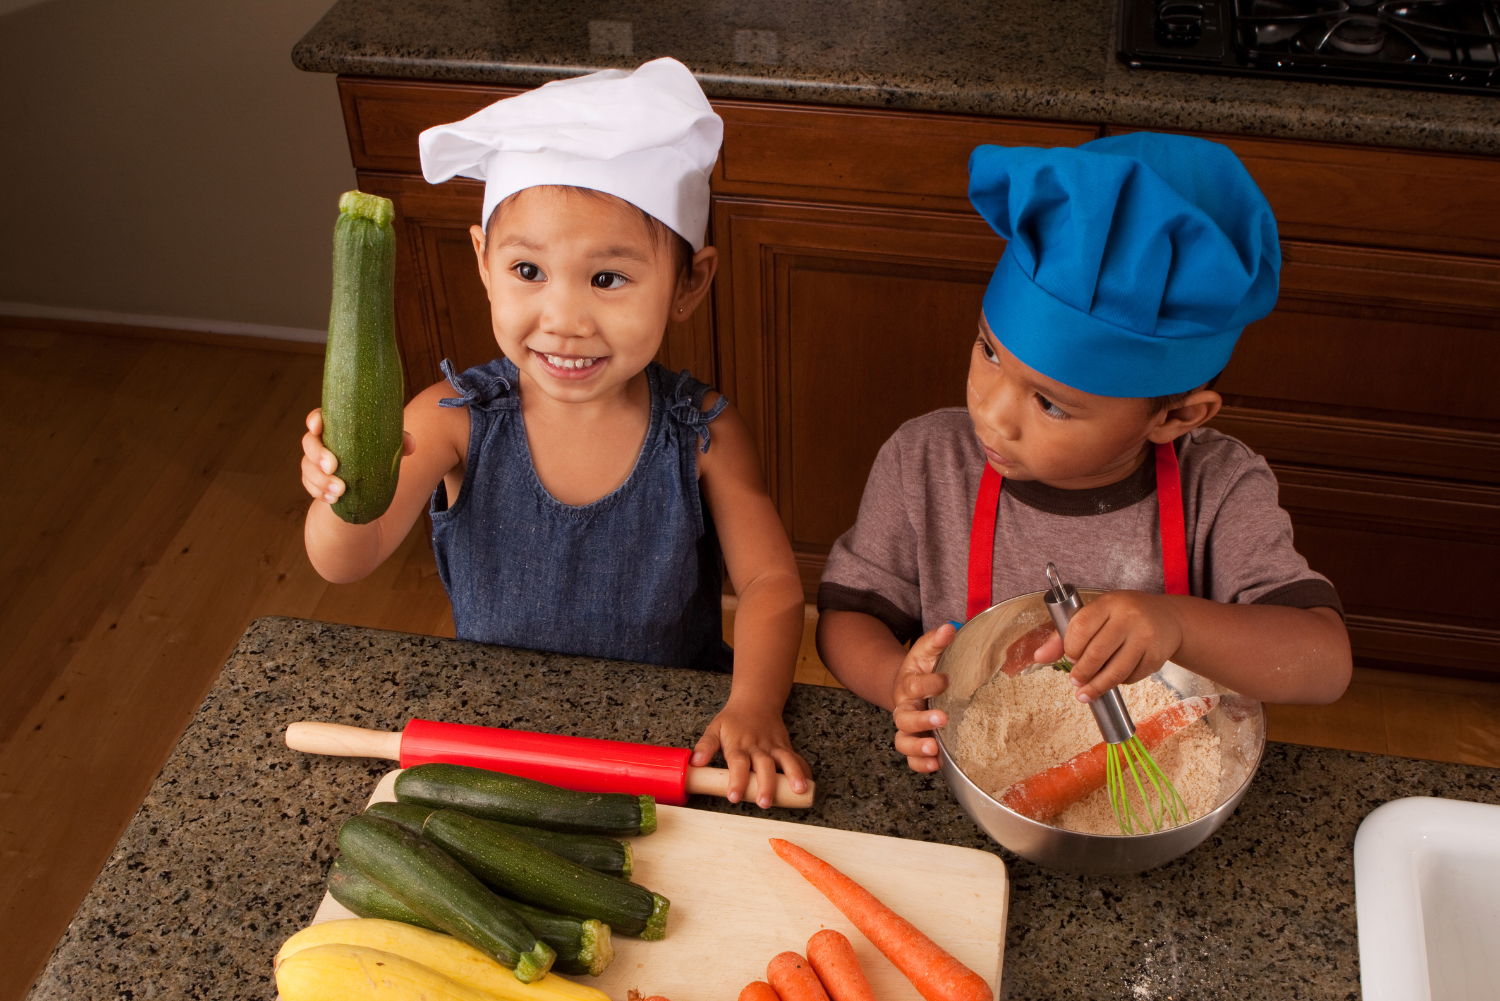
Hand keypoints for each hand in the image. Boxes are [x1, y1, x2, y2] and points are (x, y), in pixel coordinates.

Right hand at [301, 408, 413, 504]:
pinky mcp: (315, 480)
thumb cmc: (377, 451)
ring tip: (340, 491)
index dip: (314, 420)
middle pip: (308, 443)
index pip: (319, 417)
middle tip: (333, 467)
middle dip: (317, 455)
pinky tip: (333, 499)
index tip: (317, 428)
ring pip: (307, 468)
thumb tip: (410, 446)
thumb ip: (400, 441)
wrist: (369, 478)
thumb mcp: (389, 445)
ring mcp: (315, 462)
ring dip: (320, 480)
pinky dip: (320, 493)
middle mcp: (322, 442)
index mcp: (336, 426)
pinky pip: (310, 486)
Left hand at [691, 698, 809, 808]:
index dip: (736, 780)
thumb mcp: (714, 729)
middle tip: (764, 802)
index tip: (734, 796)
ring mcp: (774, 747)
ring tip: (798, 790)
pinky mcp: (785, 746)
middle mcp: (758, 747)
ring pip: (785, 760)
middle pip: (763, 766)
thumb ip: (705, 746)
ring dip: (793, 774)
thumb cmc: (733, 719)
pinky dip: (804, 770)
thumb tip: (695, 762)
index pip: (737, 763)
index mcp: (738, 745)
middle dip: (766, 784)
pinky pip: (796, 758)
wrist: (755, 701)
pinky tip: (808, 783)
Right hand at [890, 624, 956, 773]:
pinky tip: (936, 765)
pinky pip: (911, 760)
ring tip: (933, 749)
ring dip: (917, 747)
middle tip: (942, 718)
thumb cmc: (922, 670)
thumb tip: (951, 628)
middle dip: (922, 720)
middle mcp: (904, 708)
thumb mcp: (927, 653)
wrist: (909, 688)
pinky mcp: (915, 743)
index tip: (946, 680)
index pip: (915, 685)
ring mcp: (908, 729)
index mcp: (908, 685)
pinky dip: (920, 765)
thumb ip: (937, 641)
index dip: (929, 683)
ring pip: (903, 741)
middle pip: (905, 718)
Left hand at [1030, 590, 1182, 702]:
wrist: (1168, 619)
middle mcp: (1128, 618)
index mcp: (1108, 603)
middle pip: (1097, 653)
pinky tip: (1112, 679)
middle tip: (1075, 680)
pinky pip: (1131, 677)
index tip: (1069, 657)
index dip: (1070, 648)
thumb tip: (1038, 656)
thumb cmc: (1123, 615)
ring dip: (1096, 686)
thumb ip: (1065, 635)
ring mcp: (1145, 638)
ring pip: (1115, 671)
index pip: (1081, 627)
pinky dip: (1118, 682)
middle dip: (1081, 673)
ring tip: (1085, 692)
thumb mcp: (1096, 615)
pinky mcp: (1156, 657)